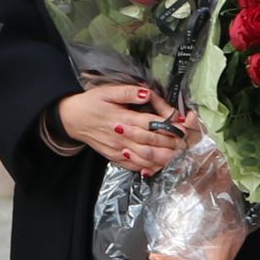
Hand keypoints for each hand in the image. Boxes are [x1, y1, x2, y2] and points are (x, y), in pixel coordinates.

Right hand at [58, 85, 185, 174]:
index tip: (185, 126)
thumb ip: (128, 92)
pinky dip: (148, 168)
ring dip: (163, 159)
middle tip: (188, 143)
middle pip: (152, 143)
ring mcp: (119, 150)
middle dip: (172, 144)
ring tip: (179, 157)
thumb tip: (146, 93)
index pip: (151, 124)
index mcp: (123, 118)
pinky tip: (159, 166)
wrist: (72, 119)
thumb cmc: (91, 102)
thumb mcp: (107, 91)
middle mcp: (123, 137)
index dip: (169, 126)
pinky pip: (134, 166)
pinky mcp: (115, 158)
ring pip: (145, 158)